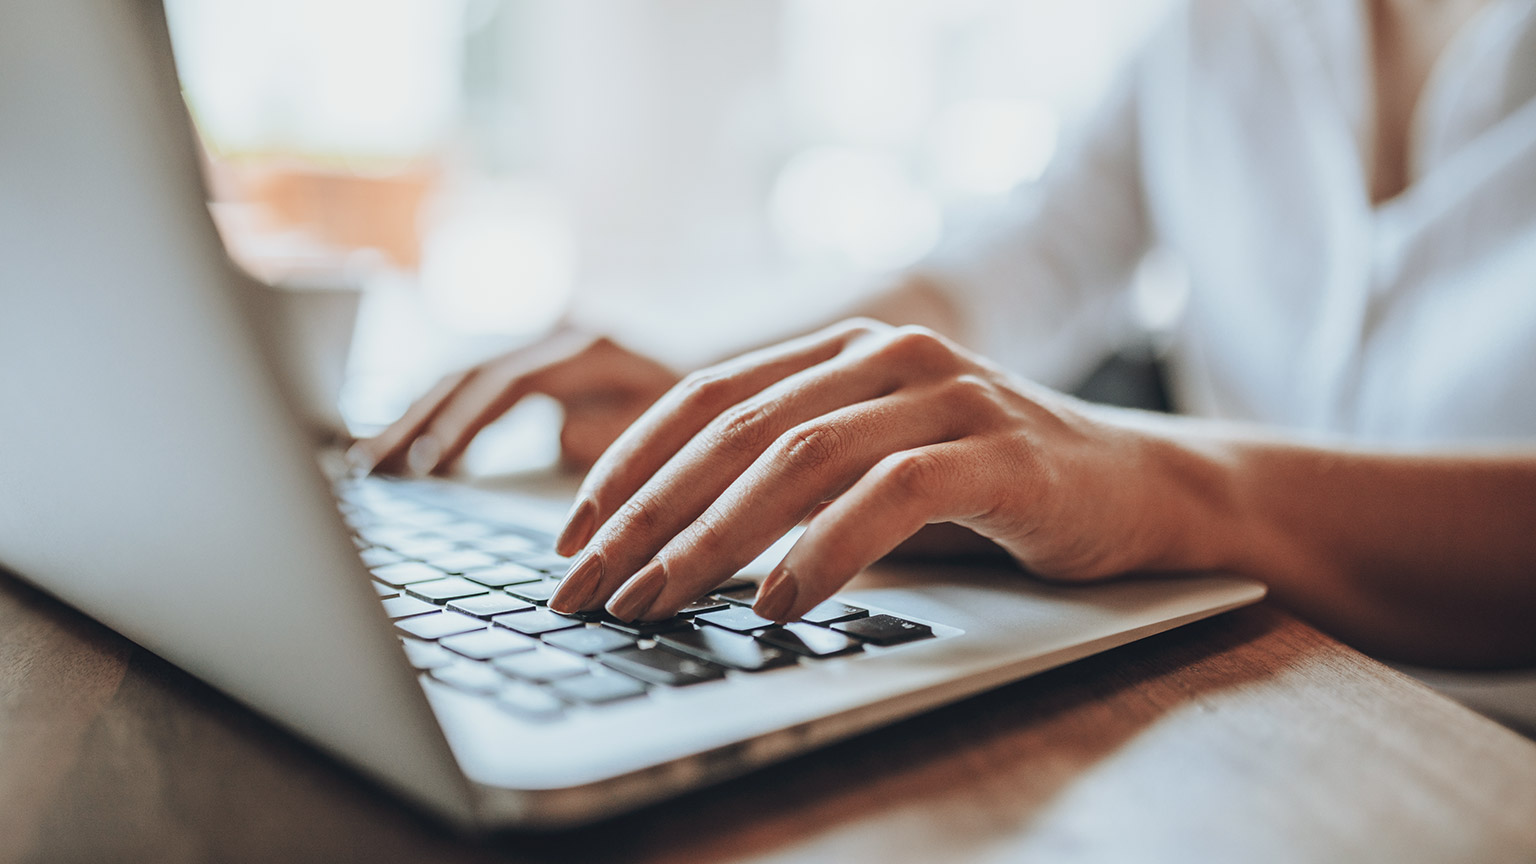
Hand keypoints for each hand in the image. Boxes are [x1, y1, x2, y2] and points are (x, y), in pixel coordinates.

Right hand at [350, 327, 679, 474]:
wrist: (722, 378)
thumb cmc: (703, 412)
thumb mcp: (677, 423)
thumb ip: (622, 429)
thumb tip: (561, 436)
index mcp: (589, 346)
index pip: (509, 383)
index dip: (467, 424)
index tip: (431, 466)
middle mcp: (559, 334)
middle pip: (471, 375)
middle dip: (420, 424)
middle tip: (377, 470)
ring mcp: (543, 342)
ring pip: (463, 377)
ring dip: (415, 420)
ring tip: (371, 463)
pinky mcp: (535, 358)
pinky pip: (473, 384)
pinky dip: (435, 414)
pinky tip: (404, 445)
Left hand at [548, 318, 1204, 621]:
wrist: (1142, 489)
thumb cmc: (994, 487)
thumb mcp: (877, 469)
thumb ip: (793, 481)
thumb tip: (668, 542)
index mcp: (841, 352)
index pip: (706, 396)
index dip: (630, 463)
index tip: (573, 536)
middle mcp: (884, 354)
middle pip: (735, 429)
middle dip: (647, 515)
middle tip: (586, 587)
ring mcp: (944, 392)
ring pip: (798, 457)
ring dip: (713, 538)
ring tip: (657, 602)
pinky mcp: (998, 448)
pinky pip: (889, 495)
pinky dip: (823, 551)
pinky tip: (777, 602)